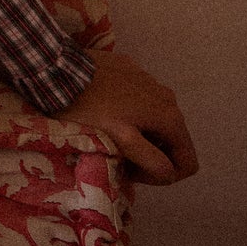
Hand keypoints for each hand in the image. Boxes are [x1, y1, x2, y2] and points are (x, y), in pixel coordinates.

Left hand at [55, 48, 200, 184]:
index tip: (133, 173)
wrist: (59, 69)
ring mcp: (150, 80)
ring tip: (109, 135)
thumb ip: (152, 161)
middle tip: (118, 157)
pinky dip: (128, 113)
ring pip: (155, 122)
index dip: (163, 176)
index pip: (187, 163)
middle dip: (149, 157)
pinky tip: (103, 111)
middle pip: (171, 143)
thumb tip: (169, 172)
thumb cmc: (89, 108)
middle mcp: (168, 97)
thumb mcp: (122, 141)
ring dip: (139, 136)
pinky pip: (140, 102)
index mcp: (170, 117)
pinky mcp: (131, 70)